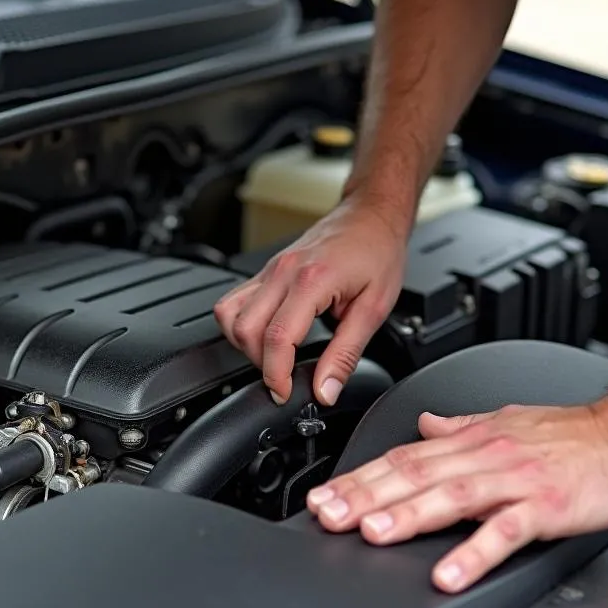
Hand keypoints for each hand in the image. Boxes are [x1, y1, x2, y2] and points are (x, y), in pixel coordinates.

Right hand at [214, 200, 406, 405]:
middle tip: (284, 378)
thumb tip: (326, 390)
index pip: (278, 337)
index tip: (284, 392)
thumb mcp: (374, 309)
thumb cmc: (377, 252)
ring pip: (229, 315)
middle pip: (246, 330)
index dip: (276, 374)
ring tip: (272, 358)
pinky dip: (240, 325)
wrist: (370, 215)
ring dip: (244, 345)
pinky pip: (234, 301)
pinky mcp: (265, 270)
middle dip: (261, 364)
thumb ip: (346, 354)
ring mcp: (269, 269)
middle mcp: (283, 272)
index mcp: (312, 280)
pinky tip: (263, 335)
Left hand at [306, 396, 607, 591]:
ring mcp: (512, 480)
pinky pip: (505, 531)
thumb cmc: (569, 432)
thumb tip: (421, 425)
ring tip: (370, 533)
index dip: (359, 477)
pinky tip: (448, 575)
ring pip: (449, 496)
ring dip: (405, 515)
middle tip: (326, 515)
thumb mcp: (503, 420)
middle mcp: (483, 456)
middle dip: (364, 496)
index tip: (324, 495)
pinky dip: (474, 553)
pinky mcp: (545, 505)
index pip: (402, 458)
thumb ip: (458, 428)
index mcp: (469, 441)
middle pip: (413, 475)